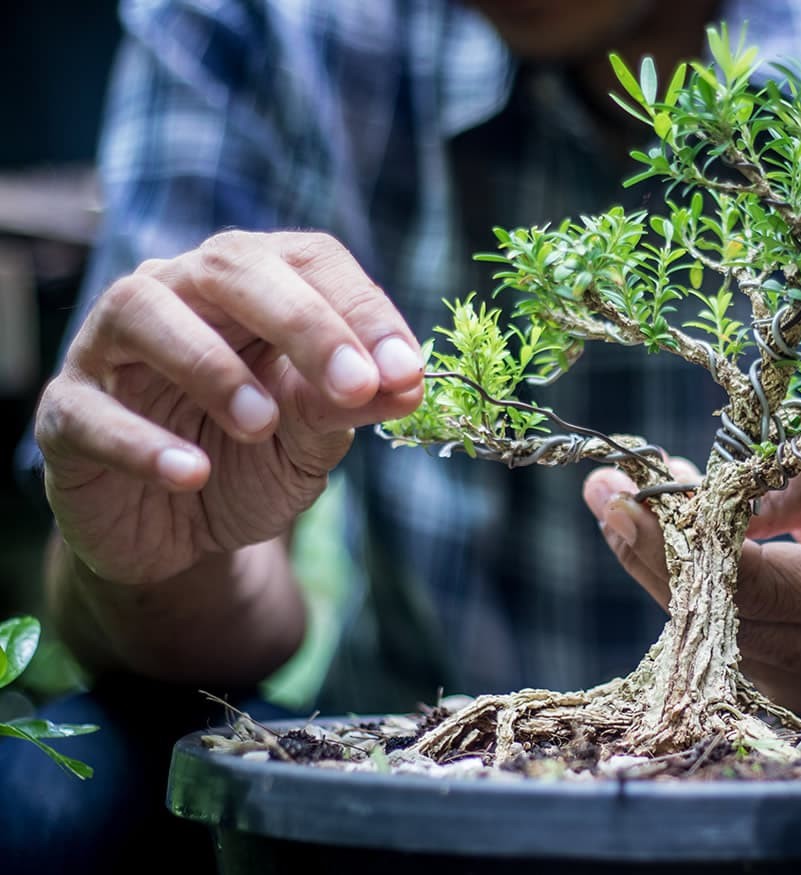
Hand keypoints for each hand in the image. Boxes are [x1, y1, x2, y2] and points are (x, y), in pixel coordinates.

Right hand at [35, 231, 423, 584]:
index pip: (310, 260)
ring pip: (143, 311)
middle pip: (231, 269)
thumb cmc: (249, 460)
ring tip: (262, 424)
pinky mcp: (67, 412)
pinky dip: (141, 441)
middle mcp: (177, 293)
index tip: (406, 371)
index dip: (362, 309)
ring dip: (212, 366)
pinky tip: (189, 472)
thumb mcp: (310, 437)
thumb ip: (348, 406)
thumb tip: (407, 384)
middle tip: (355, 385)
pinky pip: (91, 411)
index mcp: (252, 284)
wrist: (178, 533)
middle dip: (303, 323)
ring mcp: (110, 347)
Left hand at [583, 457, 800, 720]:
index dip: (677, 542)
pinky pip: (730, 659)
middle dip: (654, 554)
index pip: (755, 580)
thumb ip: (769, 487)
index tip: (617, 493)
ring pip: (713, 643)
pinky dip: (700, 609)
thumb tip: (673, 496)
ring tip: (656, 515)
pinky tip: (694, 564)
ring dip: (671, 579)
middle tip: (611, 494)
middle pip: (720, 618)